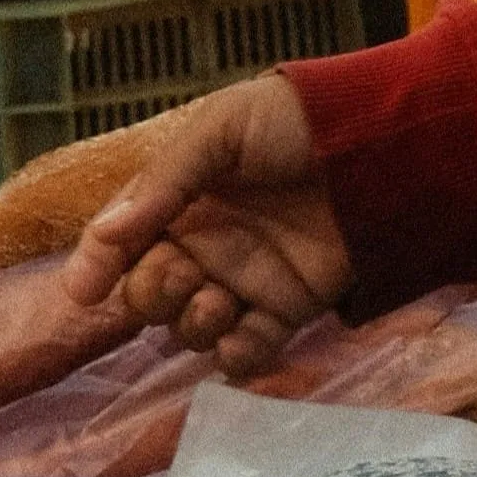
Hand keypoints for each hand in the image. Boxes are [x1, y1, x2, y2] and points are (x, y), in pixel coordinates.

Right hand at [62, 75, 351, 377]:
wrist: (390, 142)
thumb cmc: (298, 121)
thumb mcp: (220, 130)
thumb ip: (161, 183)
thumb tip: (101, 238)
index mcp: (178, 200)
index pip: (121, 240)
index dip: (97, 266)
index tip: (86, 290)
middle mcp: (203, 244)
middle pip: (148, 293)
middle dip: (152, 294)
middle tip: (180, 275)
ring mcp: (244, 280)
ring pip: (189, 327)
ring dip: (192, 323)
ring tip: (218, 300)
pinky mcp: (287, 309)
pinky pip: (245, 350)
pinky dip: (237, 355)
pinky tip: (240, 337)